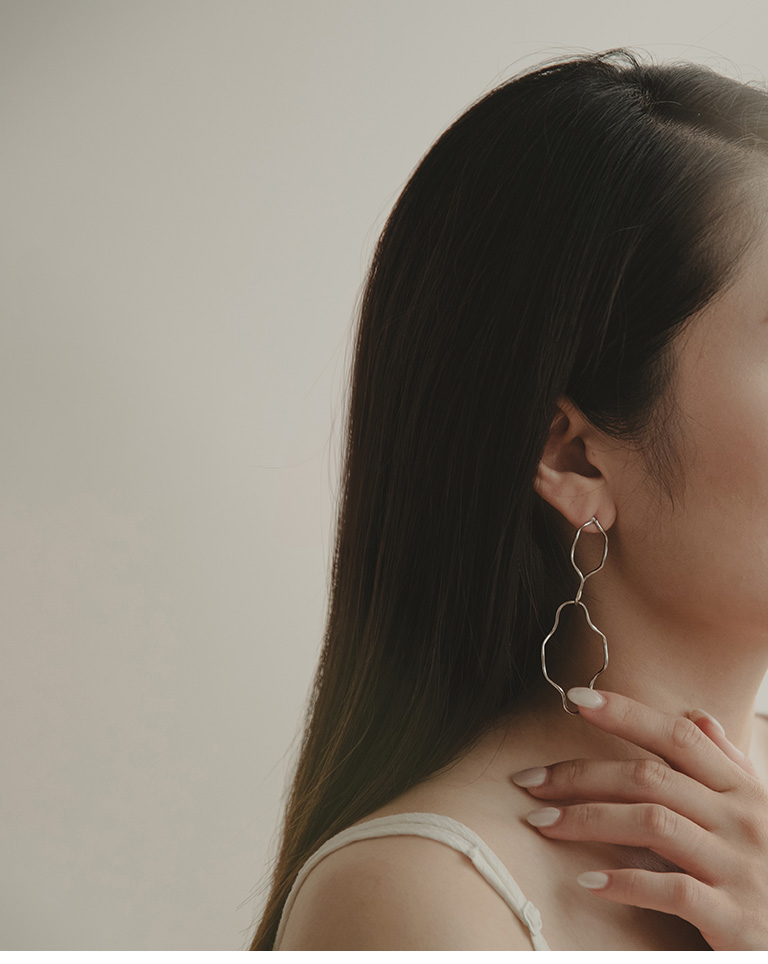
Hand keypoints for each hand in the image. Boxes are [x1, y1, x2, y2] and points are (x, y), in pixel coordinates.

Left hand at [512, 688, 767, 949]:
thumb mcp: (760, 811)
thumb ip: (729, 765)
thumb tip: (699, 717)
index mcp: (741, 790)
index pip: (678, 736)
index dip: (626, 713)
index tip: (575, 698)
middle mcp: (740, 819)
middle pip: (650, 778)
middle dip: (582, 774)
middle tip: (530, 780)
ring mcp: (738, 867)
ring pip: (653, 823)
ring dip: (589, 820)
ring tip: (541, 823)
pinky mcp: (734, 917)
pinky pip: (672, 890)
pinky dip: (626, 883)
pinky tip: (588, 882)